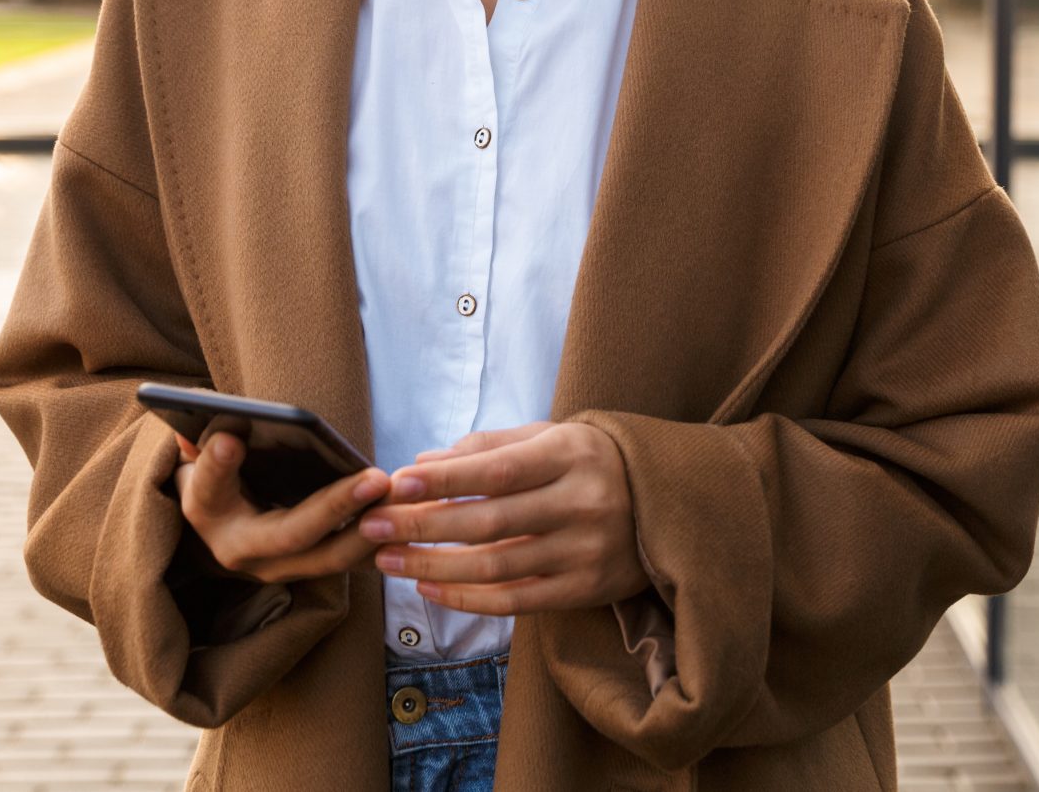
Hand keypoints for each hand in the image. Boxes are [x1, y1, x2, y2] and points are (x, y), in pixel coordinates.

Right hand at [171, 429, 391, 582]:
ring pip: (336, 557)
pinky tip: (412, 512)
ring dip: (375, 528)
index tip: (231, 440)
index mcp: (217, 525)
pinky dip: (385, 538)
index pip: (212, 493)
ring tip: (404, 494)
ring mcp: (287, 568)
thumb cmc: (215, 486)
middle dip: (339, 507)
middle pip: (298, 537)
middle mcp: (252, 557)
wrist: (224, 529)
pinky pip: (356, 558)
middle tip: (376, 478)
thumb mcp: (200, 471)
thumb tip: (225, 439)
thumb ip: (210, 457)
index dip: (220, 469)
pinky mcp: (317, 568)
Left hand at [355, 420, 648, 615]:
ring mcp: (585, 551)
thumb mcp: (550, 437)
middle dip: (422, 525)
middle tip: (372, 527)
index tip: (396, 482)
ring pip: (496, 566)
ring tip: (387, 561)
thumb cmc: (590, 462)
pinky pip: (516, 601)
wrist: (666, 503)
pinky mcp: (584, 590)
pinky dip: (467, 598)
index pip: (498, 470)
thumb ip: (488, 445)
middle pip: (490, 521)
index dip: (445, 478)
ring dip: (434, 567)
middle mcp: (581, 503)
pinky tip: (429, 590)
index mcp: (571, 455)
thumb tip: (422, 463)